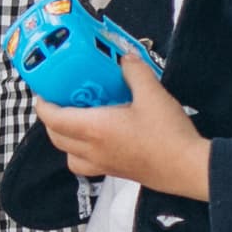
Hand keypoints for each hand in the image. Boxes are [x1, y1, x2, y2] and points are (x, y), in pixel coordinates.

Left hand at [32, 50, 210, 196]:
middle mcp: (92, 149)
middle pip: (56, 137)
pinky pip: (84, 165)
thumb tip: (125, 58)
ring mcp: (102, 164)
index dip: (43, 105)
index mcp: (94, 129)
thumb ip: (135, 72)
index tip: (44, 92)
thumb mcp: (153, 94)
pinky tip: (97, 140)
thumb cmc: (168, 133)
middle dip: (51, 119)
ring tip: (76, 121)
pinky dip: (80, 153)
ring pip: (68, 154)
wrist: (188, 168)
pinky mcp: (115, 172)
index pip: (53, 118)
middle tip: (61, 101)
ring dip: (64, 138)